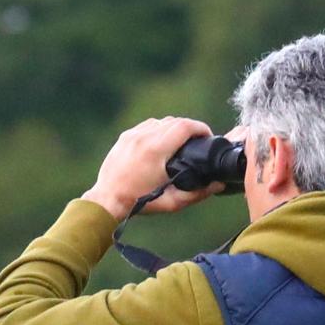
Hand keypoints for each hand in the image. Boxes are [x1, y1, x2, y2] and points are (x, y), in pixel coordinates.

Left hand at [85, 117, 217, 221]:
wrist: (107, 200)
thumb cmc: (139, 202)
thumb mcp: (171, 202)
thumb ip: (197, 194)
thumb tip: (218, 185)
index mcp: (156, 150)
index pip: (185, 126)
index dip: (201, 128)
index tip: (208, 136)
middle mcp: (144, 137)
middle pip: (175, 121)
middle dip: (190, 128)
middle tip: (197, 140)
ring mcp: (133, 135)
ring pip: (162, 121)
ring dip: (174, 128)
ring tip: (181, 140)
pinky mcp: (125, 136)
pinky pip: (148, 125)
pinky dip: (159, 130)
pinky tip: (162, 140)